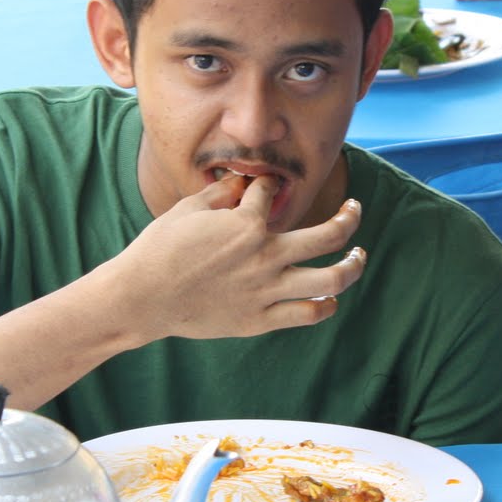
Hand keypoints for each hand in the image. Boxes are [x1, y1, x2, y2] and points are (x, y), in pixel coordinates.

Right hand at [109, 173, 365, 341]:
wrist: (143, 297)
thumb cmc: (160, 248)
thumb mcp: (189, 209)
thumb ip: (222, 193)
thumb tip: (243, 182)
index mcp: (247, 222)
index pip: (273, 192)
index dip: (267, 185)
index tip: (263, 188)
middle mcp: (265, 254)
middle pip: (330, 233)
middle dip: (350, 217)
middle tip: (355, 210)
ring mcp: (267, 289)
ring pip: (332, 278)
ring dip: (353, 265)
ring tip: (358, 255)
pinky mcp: (260, 318)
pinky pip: (308, 313)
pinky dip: (326, 305)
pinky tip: (329, 298)